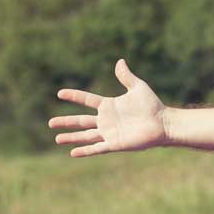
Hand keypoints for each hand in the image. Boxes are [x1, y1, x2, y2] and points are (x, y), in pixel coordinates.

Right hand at [48, 59, 166, 157]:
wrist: (163, 123)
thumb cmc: (152, 105)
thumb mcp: (138, 87)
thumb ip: (126, 76)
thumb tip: (120, 61)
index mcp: (109, 106)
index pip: (87, 100)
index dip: (74, 96)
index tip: (60, 93)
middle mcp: (106, 120)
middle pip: (81, 121)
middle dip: (66, 122)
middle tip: (50, 123)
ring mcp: (109, 133)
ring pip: (86, 136)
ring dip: (72, 137)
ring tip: (57, 138)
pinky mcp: (115, 144)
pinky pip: (97, 148)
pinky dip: (85, 151)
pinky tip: (73, 152)